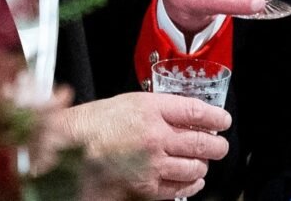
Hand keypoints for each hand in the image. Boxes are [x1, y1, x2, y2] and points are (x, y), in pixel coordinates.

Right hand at [50, 91, 230, 199]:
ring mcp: (152, 163)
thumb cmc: (92, 123)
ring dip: (203, 164)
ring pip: (194, 166)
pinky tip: (193, 180)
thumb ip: (157, 109)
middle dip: (216, 145)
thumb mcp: (128, 102)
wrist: (67, 147)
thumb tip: (184, 116)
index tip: (223, 120)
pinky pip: (179, 188)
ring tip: (204, 161)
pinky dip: (191, 184)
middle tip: (220, 144)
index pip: (195, 111)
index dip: (215, 117)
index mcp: (151, 109)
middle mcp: (156, 136)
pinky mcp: (146, 187)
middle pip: (201, 141)